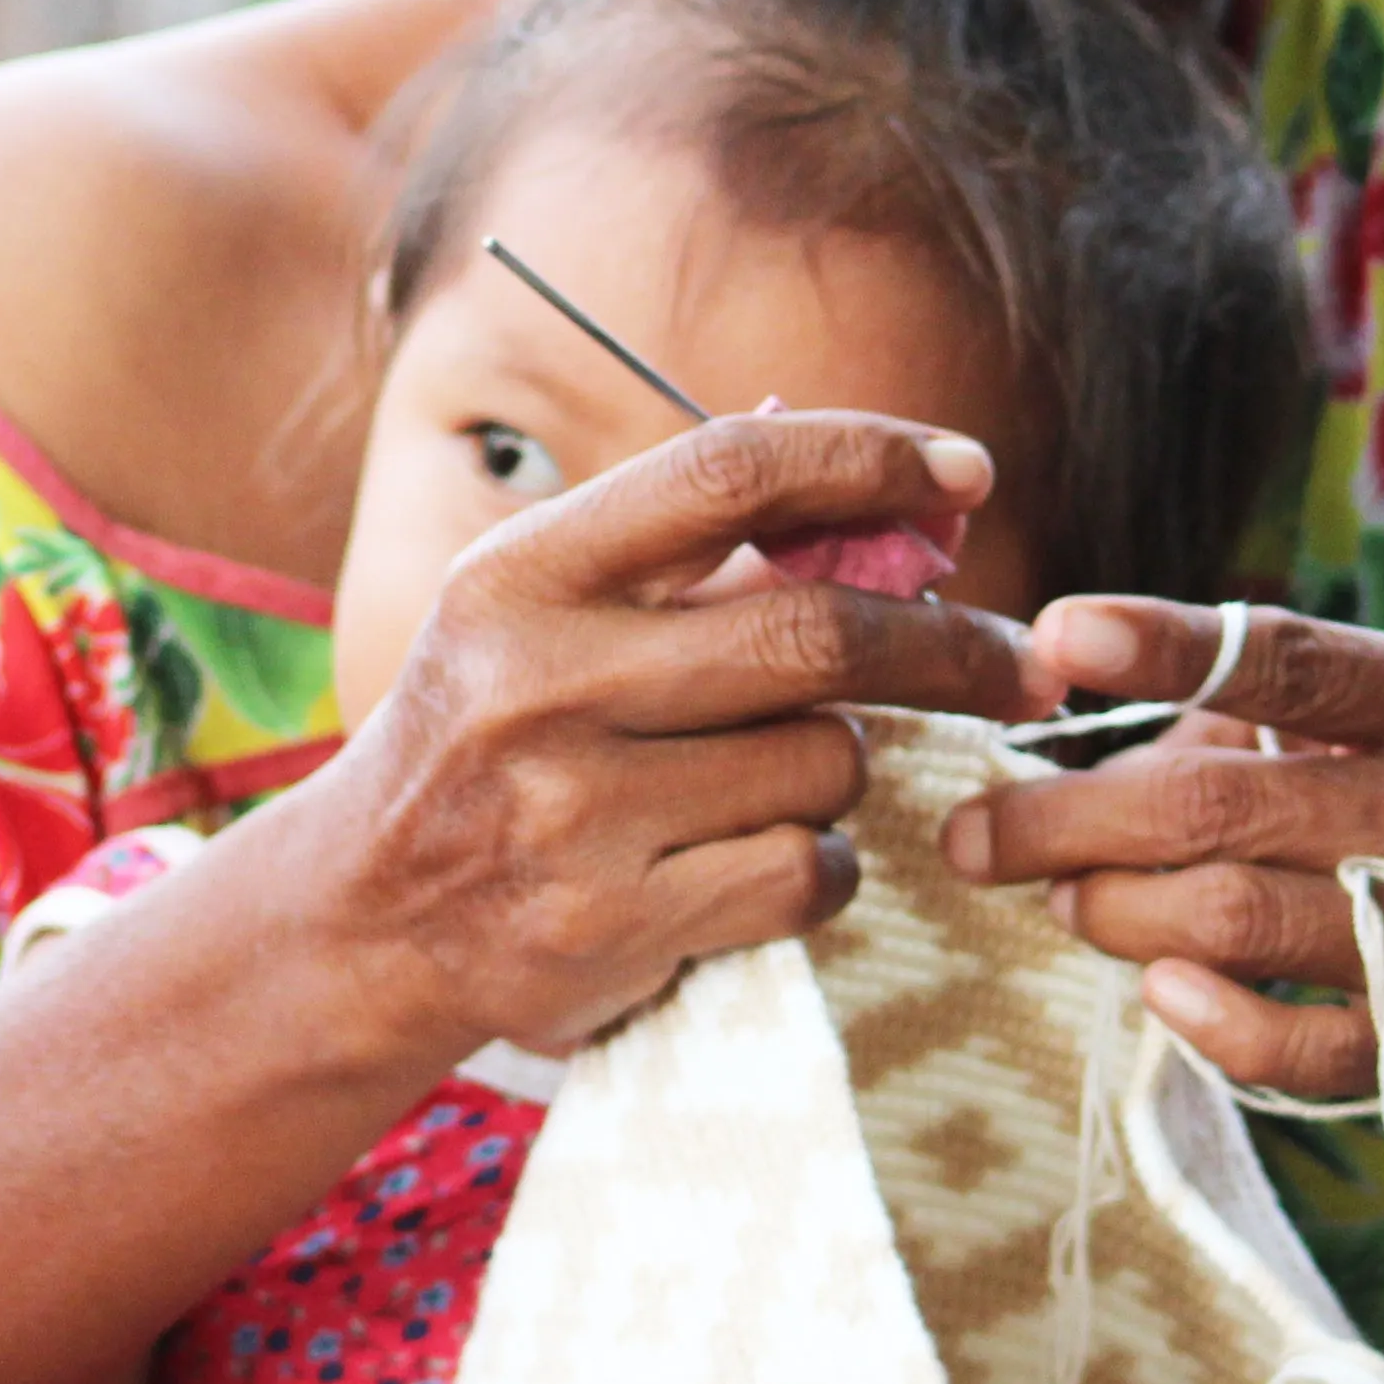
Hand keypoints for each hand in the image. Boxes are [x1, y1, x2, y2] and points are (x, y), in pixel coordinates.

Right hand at [265, 412, 1034, 1071]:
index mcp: (522, 573)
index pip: (727, 474)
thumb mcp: (539, 610)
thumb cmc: (488, 732)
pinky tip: (748, 859)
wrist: (363, 917)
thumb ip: (695, 553)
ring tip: (770, 779)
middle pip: (816, 635)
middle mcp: (538, 683)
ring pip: (824, 764)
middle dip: (949, 646)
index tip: (970, 474)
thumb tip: (893, 494)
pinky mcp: (615, 925)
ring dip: (841, 769)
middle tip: (1020, 661)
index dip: (868, 458)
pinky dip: (817, 863)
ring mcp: (574, 812)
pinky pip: (805, 872)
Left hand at [946, 598, 1383, 1190]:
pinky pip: (1293, 1046)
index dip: (1162, 643)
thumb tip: (1117, 737)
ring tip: (1058, 902)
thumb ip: (1300, 726)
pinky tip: (1159, 991)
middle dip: (1068, 817)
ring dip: (1113, 911)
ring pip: (1234, 917)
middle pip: (1223, 800)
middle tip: (972, 832)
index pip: (1290, 654)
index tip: (1052, 637)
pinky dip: (1205, 1019)